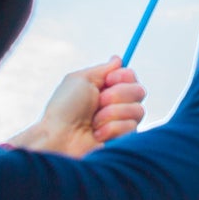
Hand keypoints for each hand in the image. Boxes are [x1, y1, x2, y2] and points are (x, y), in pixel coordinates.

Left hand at [6, 57, 146, 157]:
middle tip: (98, 102)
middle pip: (139, 91)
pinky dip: (111, 129)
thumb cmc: (65, 108)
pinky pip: (131, 128)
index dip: (123, 77)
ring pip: (138, 110)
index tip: (108, 81)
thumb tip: (118, 59)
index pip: (131, 76)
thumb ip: (103, 69)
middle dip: (117, 95)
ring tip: (94, 122)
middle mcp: (116, 104)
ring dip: (112, 113)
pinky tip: (97, 134)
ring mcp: (120, 122)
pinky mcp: (123, 139)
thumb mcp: (81, 79)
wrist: (59, 137)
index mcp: (106, 88)